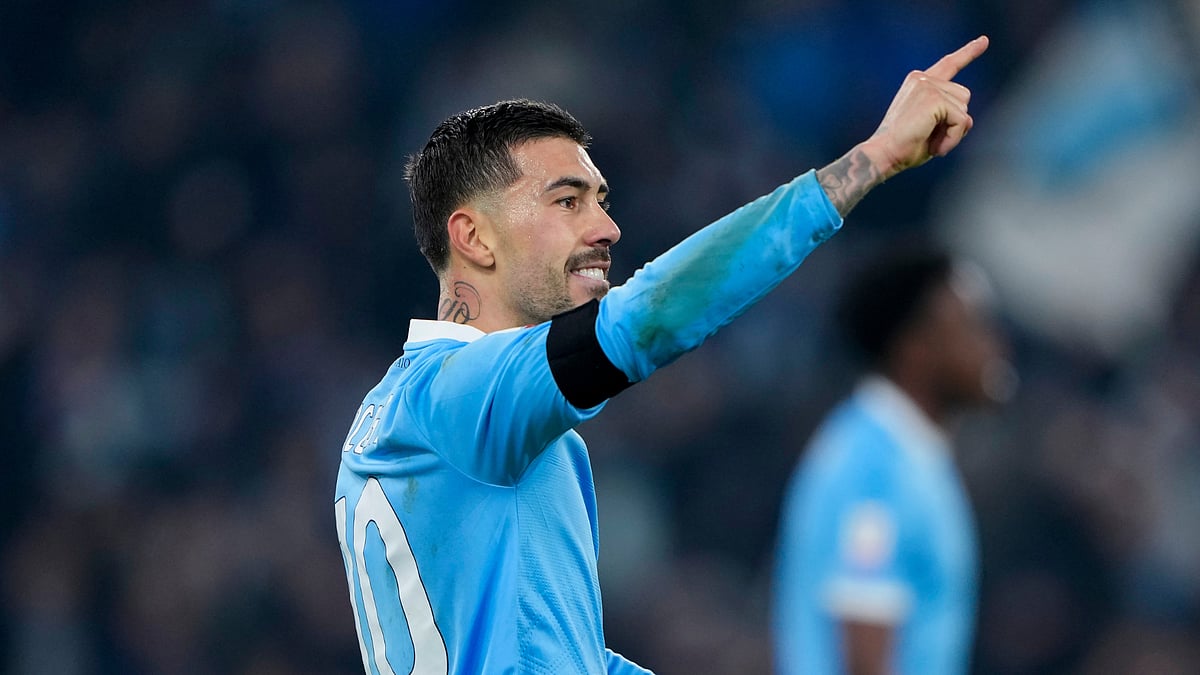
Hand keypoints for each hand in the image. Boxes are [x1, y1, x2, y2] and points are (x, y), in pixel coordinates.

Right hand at [864, 36, 988, 178]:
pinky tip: (936, 148)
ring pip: (964, 109)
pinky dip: (953, 138)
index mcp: (918, 82)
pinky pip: (961, 120)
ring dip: (954, 132)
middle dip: (955, 121)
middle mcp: (922, 79)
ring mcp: (927, 86)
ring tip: (932, 144)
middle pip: (963, 96)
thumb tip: (968, 118)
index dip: (968, 53)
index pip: (949, 64)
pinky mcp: (934, 98)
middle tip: (932, 140)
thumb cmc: (904, 147)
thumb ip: (951, 117)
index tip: (984, 40)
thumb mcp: (931, 128)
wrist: (883, 154)